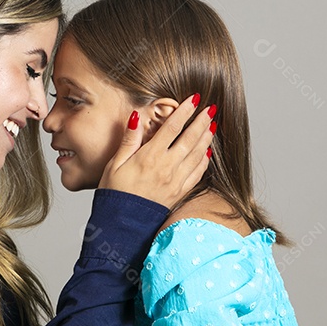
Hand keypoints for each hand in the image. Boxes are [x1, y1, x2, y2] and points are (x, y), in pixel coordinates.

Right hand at [99, 95, 213, 207]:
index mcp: (150, 156)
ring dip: (206, 138)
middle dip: (202, 121)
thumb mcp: (115, 164)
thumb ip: (129, 140)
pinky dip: (204, 161)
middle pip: (190, 139)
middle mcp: (167, 167)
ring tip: (212, 125)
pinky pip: (197, 174)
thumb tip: (136, 116)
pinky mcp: (179, 193)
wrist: (122, 225)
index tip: (193, 100)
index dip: (184, 112)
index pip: (172, 128)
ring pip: (197, 155)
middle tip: (211, 108)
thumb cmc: (114, 194)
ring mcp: (176, 181)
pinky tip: (207, 154)